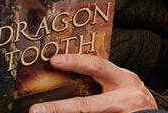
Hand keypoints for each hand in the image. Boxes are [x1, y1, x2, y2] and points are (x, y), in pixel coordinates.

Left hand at [31, 54, 156, 112]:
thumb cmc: (131, 95)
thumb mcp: (119, 81)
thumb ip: (99, 76)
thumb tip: (63, 67)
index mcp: (123, 79)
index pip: (97, 66)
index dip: (75, 62)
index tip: (54, 60)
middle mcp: (124, 99)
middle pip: (86, 106)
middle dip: (59, 108)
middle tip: (36, 110)